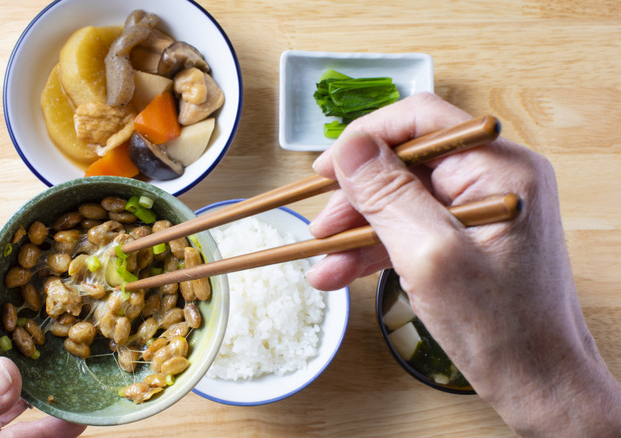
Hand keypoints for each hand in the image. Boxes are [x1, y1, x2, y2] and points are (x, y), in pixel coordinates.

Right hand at [307, 92, 620, 435]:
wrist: (537, 384)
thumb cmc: (501, 328)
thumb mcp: (430, 255)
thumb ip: (387, 194)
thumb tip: (349, 146)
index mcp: (499, 168)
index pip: (420, 121)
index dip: (365, 139)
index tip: (325, 170)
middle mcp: (493, 179)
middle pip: (404, 164)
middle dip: (356, 198)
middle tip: (320, 227)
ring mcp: (480, 209)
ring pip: (401, 200)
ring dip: (357, 229)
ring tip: (321, 260)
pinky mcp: (468, 237)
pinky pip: (411, 228)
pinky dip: (375, 248)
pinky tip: (339, 271)